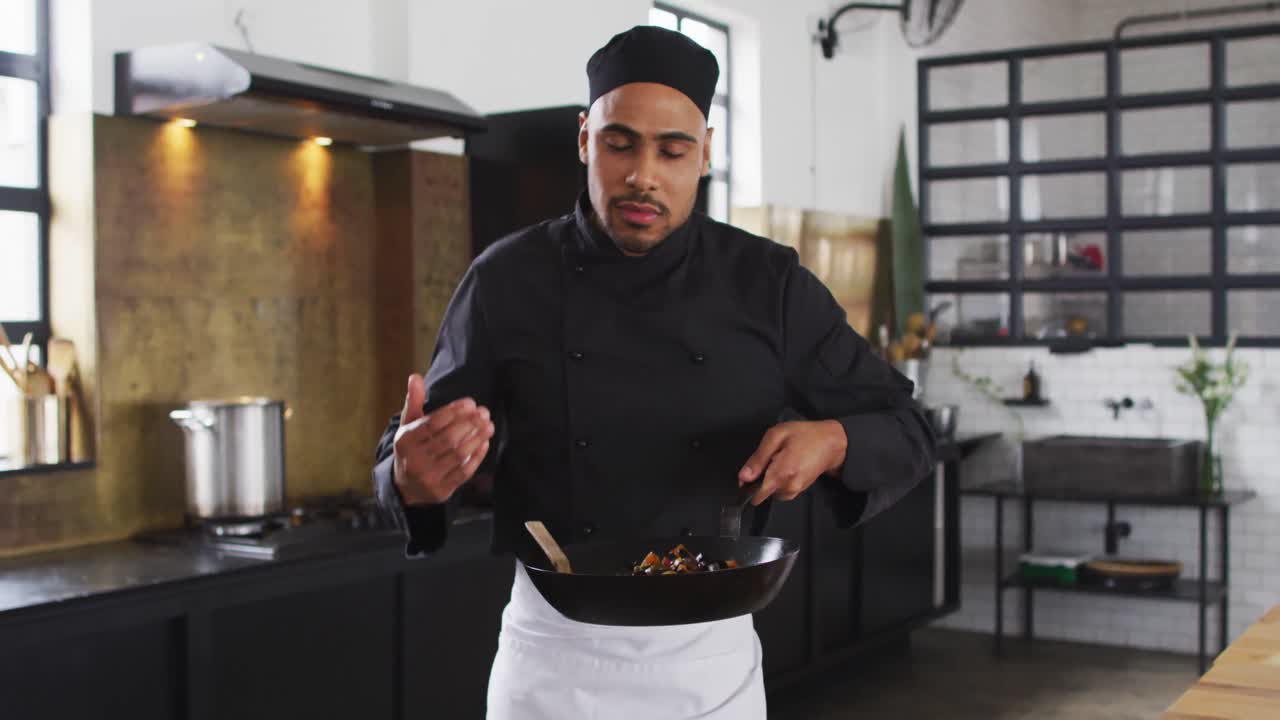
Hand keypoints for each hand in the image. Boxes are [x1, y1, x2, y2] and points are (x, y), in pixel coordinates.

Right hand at [392, 374, 495, 505]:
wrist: (404, 486)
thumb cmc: (412, 448)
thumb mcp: (408, 425)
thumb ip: (414, 401)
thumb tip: (416, 377)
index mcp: (405, 441)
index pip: (432, 424)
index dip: (453, 412)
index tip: (470, 403)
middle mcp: (415, 460)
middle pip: (447, 439)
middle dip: (469, 424)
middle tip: (484, 412)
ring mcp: (428, 477)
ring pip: (457, 455)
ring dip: (476, 438)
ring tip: (489, 425)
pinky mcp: (442, 490)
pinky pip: (463, 472)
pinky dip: (476, 457)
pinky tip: (485, 443)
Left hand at [737, 420, 846, 505]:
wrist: (831, 443)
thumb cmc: (805, 435)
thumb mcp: (776, 436)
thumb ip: (758, 458)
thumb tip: (743, 477)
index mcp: (781, 474)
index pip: (756, 495)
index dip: (747, 485)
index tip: (749, 474)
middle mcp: (788, 487)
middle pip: (762, 492)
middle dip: (762, 477)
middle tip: (772, 457)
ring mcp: (795, 491)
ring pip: (771, 491)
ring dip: (771, 478)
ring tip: (781, 459)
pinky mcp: (799, 490)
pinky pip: (781, 489)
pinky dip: (780, 479)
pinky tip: (788, 465)